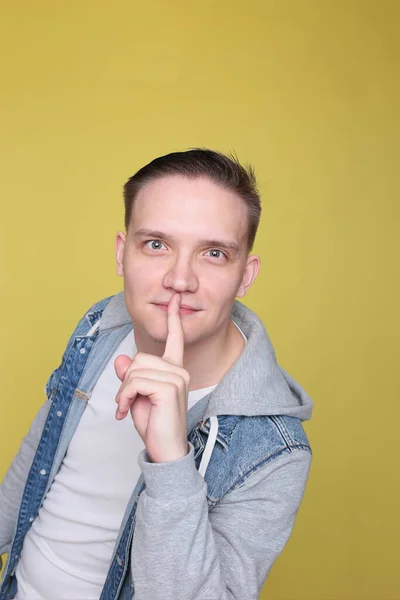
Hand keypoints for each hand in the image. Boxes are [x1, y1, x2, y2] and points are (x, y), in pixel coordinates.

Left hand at [114, 293, 189, 462]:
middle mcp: (179, 370)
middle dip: (126, 380)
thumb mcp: (136, 396)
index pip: (175, 339)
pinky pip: (134, 382)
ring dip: (124, 391)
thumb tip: (122, 358)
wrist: (165, 450)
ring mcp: (177, 378)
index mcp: (175, 369)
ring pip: (134, 369)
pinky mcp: (169, 388)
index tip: (173, 298)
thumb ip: (130, 376)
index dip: (173, 318)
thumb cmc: (154, 425)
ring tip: (127, 408)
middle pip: (139, 358)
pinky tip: (126, 412)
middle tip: (125, 402)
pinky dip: (124, 397)